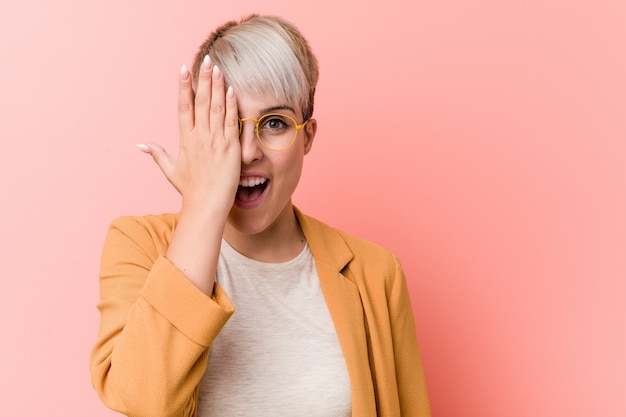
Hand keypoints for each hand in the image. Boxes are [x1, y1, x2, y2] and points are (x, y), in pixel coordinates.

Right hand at [138, 56, 240, 217]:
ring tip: (217, 68)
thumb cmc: (190, 190)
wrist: (206, 206)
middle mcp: (199, 137)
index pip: (183, 107)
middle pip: (201, 102)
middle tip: (206, 59)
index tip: (184, 70)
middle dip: (203, 79)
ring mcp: (215, 141)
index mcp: (185, 140)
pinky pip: (231, 122)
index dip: (184, 87)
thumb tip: (140, 144)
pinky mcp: (230, 148)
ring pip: (216, 108)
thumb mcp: (171, 170)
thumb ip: (157, 154)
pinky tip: (231, 90)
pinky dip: (231, 105)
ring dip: (217, 86)